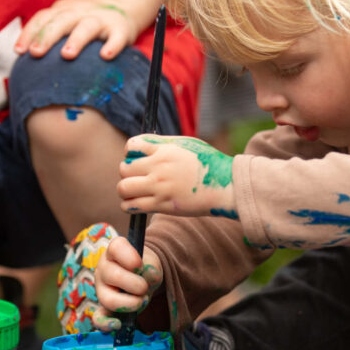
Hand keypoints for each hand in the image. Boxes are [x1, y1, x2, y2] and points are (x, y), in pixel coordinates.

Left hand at [15, 0, 138, 60]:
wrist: (121, 5)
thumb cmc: (84, 20)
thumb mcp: (65, 20)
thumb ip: (48, 32)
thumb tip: (23, 57)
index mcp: (62, 10)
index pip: (42, 18)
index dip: (29, 33)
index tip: (19, 51)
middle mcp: (80, 12)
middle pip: (61, 21)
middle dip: (47, 36)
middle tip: (36, 53)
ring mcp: (101, 19)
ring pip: (87, 26)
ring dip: (76, 39)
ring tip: (67, 55)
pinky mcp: (120, 28)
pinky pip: (117, 37)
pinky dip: (112, 45)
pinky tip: (105, 56)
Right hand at [93, 236, 162, 331]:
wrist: (143, 280)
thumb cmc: (145, 268)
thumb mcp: (152, 264)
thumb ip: (153, 268)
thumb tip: (151, 276)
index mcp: (115, 251)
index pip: (116, 247)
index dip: (128, 256)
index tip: (139, 265)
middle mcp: (104, 268)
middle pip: (112, 275)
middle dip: (134, 284)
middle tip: (145, 287)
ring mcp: (101, 289)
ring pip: (107, 298)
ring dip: (129, 303)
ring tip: (143, 300)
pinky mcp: (103, 308)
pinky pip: (99, 318)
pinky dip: (106, 324)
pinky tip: (118, 325)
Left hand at [118, 135, 237, 217]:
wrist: (226, 186)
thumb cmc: (208, 164)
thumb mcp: (187, 144)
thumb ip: (163, 143)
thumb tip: (141, 145)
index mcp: (165, 150)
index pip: (132, 145)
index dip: (130, 152)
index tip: (137, 158)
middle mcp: (159, 167)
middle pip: (124, 168)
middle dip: (127, 172)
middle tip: (137, 177)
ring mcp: (160, 187)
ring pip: (123, 188)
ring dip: (125, 190)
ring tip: (134, 191)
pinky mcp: (162, 205)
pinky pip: (131, 206)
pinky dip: (128, 205)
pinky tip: (136, 203)